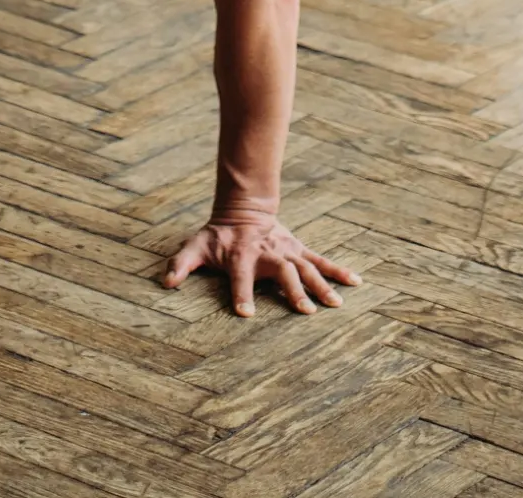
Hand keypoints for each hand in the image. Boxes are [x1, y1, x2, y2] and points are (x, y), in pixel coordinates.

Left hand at [163, 212, 359, 316]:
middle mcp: (267, 254)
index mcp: (242, 256)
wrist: (243, 210)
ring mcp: (287, 252)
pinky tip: (356, 282)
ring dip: (321, 286)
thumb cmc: (218, 236)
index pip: (239, 277)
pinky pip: (322, 261)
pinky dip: (339, 271)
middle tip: (304, 312)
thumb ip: (181, 264)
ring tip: (336, 305)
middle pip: (282, 274)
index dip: (240, 293)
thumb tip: (166, 283)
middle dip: (293, 292)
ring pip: (306, 269)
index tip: (245, 313)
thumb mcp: (196, 246)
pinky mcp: (299, 251)